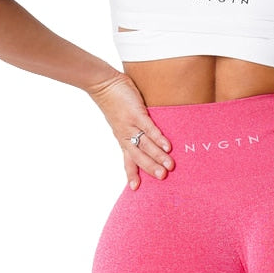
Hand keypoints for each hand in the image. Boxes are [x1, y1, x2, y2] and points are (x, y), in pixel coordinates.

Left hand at [87, 71, 174, 189]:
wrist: (103, 84)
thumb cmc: (115, 100)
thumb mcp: (122, 121)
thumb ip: (134, 130)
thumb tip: (149, 136)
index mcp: (123, 138)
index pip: (128, 159)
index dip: (131, 173)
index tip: (135, 188)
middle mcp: (126, 135)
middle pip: (139, 156)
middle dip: (151, 168)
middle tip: (162, 178)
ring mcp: (131, 125)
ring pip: (146, 145)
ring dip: (158, 156)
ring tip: (170, 166)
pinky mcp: (136, 113)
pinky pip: (149, 129)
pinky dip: (158, 138)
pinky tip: (167, 146)